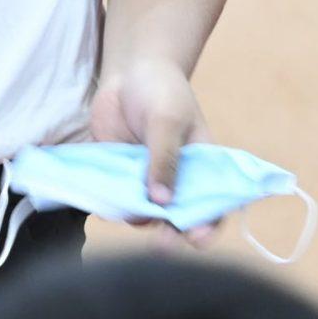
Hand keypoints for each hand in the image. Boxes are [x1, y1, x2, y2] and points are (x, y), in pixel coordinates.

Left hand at [90, 56, 220, 250]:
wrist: (128, 73)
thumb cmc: (161, 92)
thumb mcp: (167, 120)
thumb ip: (165, 158)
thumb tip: (162, 201)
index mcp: (203, 169)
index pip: (212, 207)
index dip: (207, 226)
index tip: (196, 237)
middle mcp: (177, 183)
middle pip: (177, 220)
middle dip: (171, 235)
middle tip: (161, 245)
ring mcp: (146, 182)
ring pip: (144, 215)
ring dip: (137, 219)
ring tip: (130, 212)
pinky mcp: (119, 177)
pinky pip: (115, 200)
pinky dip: (110, 205)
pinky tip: (104, 203)